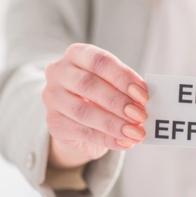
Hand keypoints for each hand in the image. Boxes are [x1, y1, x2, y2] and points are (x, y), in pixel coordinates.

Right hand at [42, 43, 148, 168]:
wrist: (76, 117)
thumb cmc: (100, 93)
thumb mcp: (112, 83)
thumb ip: (125, 87)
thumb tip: (144, 101)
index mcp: (76, 54)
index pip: (99, 61)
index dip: (123, 77)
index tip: (143, 94)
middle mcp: (58, 72)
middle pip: (88, 85)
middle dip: (118, 102)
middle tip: (140, 115)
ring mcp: (52, 97)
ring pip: (83, 111)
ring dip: (113, 123)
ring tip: (135, 132)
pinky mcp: (53, 122)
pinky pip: (82, 132)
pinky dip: (106, 138)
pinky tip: (123, 142)